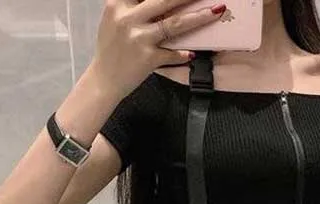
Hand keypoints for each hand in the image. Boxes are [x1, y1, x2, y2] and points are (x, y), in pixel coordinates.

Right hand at [93, 0, 226, 96]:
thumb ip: (131, 6)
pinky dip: (183, 54)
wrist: (103, 80)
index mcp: (118, 4)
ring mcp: (139, 39)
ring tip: (216, 11)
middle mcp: (128, 18)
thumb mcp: (114, 19)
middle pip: (164, 0)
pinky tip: (192, 53)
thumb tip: (160, 3)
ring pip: (174, 24)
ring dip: (198, 17)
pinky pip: (171, 54)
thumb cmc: (111, 48)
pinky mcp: (148, 59)